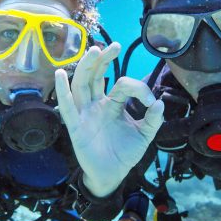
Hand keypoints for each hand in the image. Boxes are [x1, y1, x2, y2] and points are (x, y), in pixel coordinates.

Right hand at [55, 43, 163, 196]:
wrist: (112, 174)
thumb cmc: (125, 152)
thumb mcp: (144, 135)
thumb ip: (153, 120)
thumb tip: (159, 102)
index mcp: (113, 104)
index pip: (121, 85)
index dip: (137, 88)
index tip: (150, 101)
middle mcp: (97, 105)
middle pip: (96, 76)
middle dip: (103, 60)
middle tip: (113, 45)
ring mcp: (85, 114)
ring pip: (82, 85)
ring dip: (86, 68)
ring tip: (93, 51)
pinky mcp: (76, 127)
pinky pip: (67, 108)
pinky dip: (62, 91)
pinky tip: (60, 74)